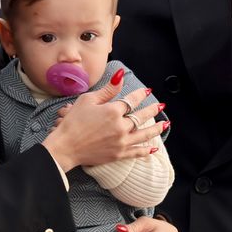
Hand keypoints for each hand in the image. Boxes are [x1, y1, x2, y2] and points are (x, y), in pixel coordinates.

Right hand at [43, 70, 163, 170]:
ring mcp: (121, 142)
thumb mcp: (88, 101)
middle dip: (152, 110)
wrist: (66, 147)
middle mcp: (120, 126)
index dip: (140, 95)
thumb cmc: (73, 122)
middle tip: (160, 106)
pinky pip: (137, 152)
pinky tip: (154, 148)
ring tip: (165, 124)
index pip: (131, 100)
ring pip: (144, 134)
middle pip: (141, 116)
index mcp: (113, 111)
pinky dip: (146, 150)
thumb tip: (120, 76)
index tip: (146, 91)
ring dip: (156, 128)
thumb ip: (107, 90)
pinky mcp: (118, 154)